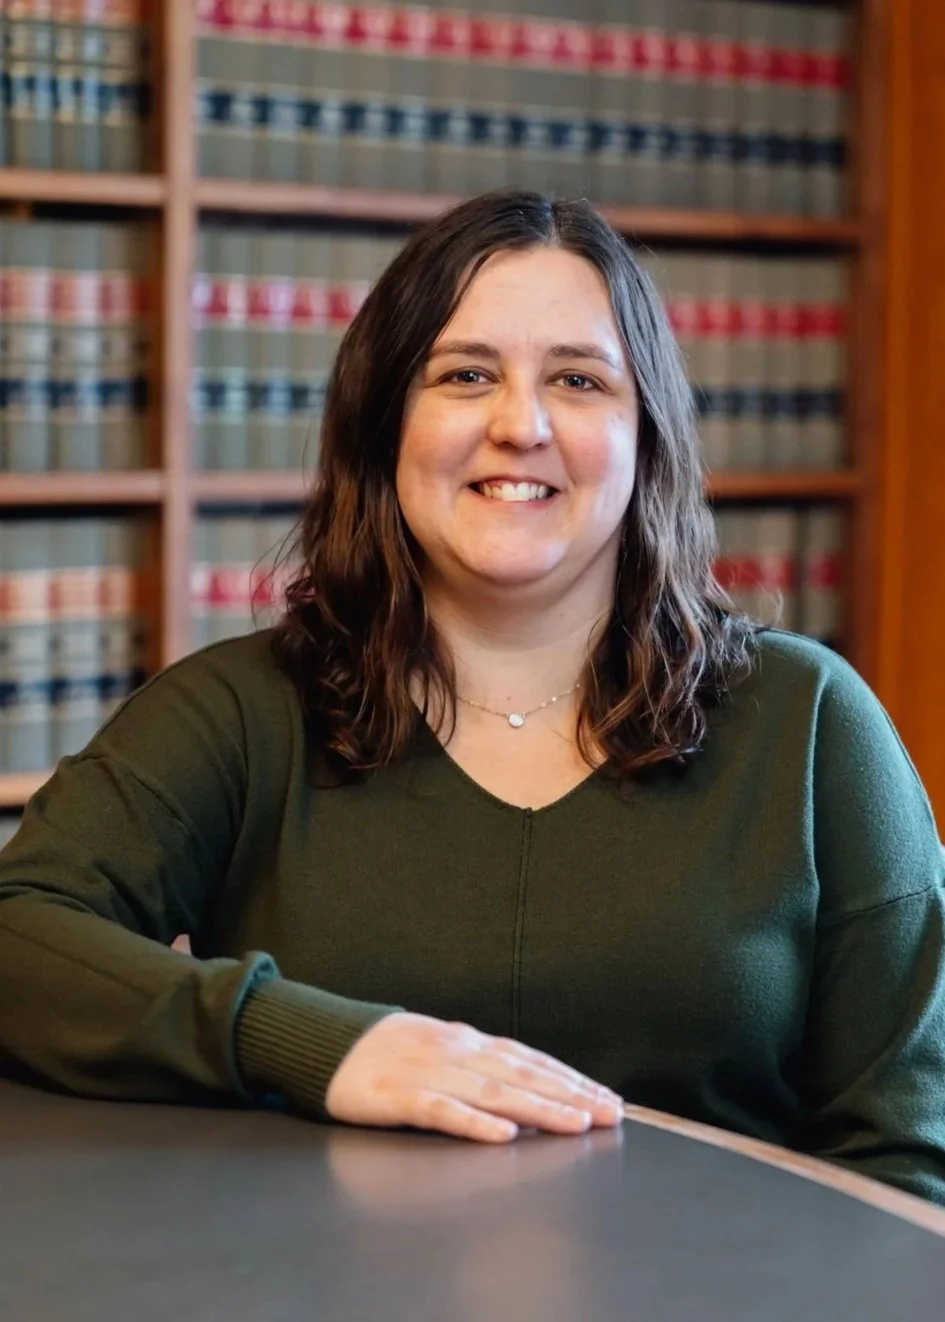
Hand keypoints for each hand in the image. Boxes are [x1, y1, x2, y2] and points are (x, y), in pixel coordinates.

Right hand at [324, 1011, 624, 1141]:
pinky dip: (474, 1124)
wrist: (325, 1041)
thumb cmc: (385, 1050)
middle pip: (522, 1075)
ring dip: (538, 1108)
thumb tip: (524, 1088)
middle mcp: (455, 1053)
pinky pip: (442, 1112)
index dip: (570, 1078)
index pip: (529, 1059)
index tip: (605, 1097)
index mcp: (466, 1042)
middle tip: (609, 1114)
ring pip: (493, 1092)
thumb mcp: (438, 1048)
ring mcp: (427, 1073)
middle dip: (570, 1095)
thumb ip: (477, 1065)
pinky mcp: (398, 1098)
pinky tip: (502, 1136)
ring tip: (574, 1124)